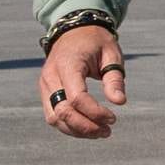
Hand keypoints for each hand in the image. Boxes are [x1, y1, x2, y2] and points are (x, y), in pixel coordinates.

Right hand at [41, 23, 126, 138]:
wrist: (74, 31)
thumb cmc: (96, 42)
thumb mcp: (111, 54)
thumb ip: (114, 79)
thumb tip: (119, 102)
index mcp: (68, 64)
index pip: (77, 97)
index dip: (95, 112)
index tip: (113, 118)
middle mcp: (51, 76)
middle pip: (62, 111)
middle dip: (85, 126)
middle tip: (107, 131)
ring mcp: (45, 85)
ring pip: (54, 117)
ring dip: (76, 130)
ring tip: (100, 133)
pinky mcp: (46, 92)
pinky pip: (53, 115)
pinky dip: (69, 125)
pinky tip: (88, 128)